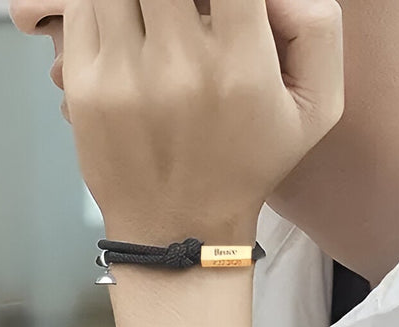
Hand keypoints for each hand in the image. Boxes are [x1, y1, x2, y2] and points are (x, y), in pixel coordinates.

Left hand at [63, 0, 344, 242]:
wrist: (177, 231)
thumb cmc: (247, 166)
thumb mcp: (316, 106)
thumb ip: (317, 24)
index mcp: (239, 61)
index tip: (222, 1)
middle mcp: (177, 64)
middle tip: (184, 9)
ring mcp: (122, 77)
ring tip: (155, 15)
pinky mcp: (84, 89)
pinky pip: (81, 9)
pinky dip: (99, 2)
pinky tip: (123, 22)